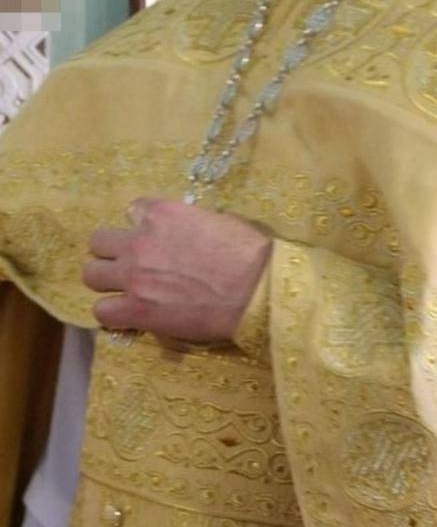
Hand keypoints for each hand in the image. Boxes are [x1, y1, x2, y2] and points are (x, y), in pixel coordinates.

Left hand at [82, 198, 271, 344]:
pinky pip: (102, 311)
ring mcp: (133, 276)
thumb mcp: (216, 220)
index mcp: (161, 213)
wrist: (256, 290)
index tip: (154, 239)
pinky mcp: (136, 309)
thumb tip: (184, 234)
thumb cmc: (247, 252)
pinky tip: (130, 316)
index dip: (142, 226)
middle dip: (113, 252)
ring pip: (91, 275)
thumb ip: (188, 223)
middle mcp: (139, 240)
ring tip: (126, 292)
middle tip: (132, 266)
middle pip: (99, 242)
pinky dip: (114, 314)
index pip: (132, 210)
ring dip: (108, 282)